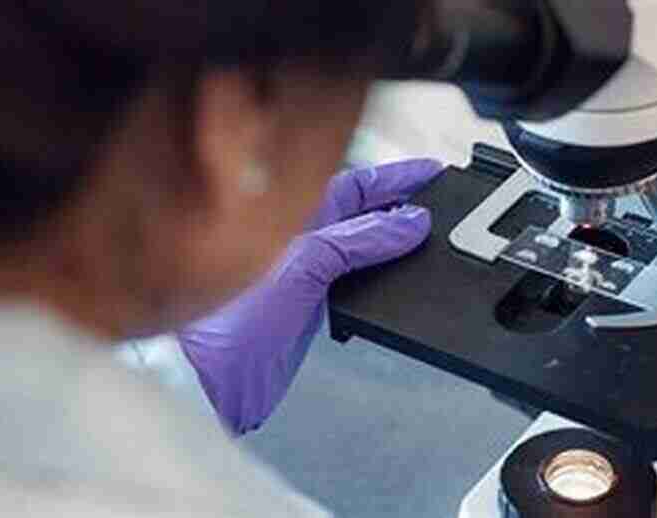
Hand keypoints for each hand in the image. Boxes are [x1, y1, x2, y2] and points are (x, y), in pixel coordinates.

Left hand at [177, 159, 442, 434]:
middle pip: (363, 211)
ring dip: (394, 240)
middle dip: (402, 204)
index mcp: (294, 214)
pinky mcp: (313, 307)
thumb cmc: (231, 316)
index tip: (435, 175)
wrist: (213, 377)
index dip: (397, 178)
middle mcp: (302, 239)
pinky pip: (357, 281)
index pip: (358, 183)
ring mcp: (309, 273)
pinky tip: (397, 279)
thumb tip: (409, 223)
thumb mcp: (304, 264)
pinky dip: (382, 276)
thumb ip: (358, 240)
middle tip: (443, 201)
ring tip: (429, 235)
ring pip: (362, 246)